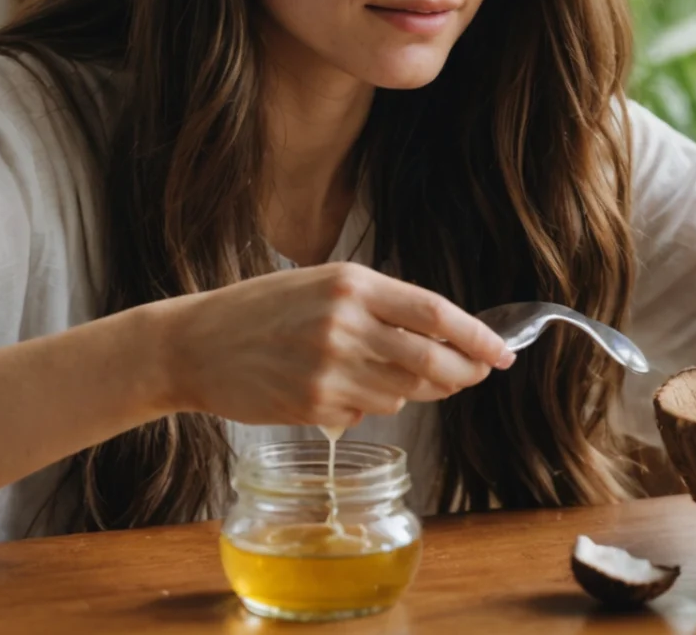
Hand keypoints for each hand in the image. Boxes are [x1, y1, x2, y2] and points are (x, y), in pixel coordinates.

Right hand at [158, 263, 514, 429]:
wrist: (192, 345)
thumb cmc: (258, 312)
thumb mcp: (320, 287)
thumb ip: (377, 308)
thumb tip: (441, 340)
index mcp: (350, 284)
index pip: (434, 313)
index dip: (476, 336)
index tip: (503, 351)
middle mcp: (344, 323)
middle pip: (431, 360)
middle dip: (463, 373)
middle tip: (475, 375)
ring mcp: (329, 368)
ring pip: (402, 392)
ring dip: (408, 390)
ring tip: (376, 373)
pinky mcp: (314, 405)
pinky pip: (365, 412)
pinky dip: (365, 405)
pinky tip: (336, 388)